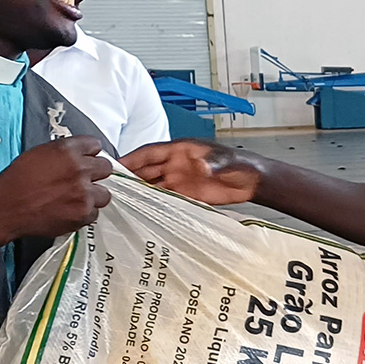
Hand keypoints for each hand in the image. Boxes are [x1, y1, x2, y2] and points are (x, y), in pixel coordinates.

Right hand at [0, 136, 113, 251]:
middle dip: (96, 174)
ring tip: (77, 198)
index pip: (95, 145)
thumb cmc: (17, 181)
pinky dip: (84, 213)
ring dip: (93, 196)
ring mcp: (84, 193)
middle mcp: (79, 169)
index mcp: (68, 150)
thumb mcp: (39, 154)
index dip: (90, 154)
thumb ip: (64, 153)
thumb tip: (78, 155)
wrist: (6, 207)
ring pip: (104, 194)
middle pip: (105, 168)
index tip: (88, 159)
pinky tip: (69, 210)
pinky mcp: (82, 214)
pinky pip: (94, 213)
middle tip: (84, 180)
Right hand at [120, 140, 261, 205]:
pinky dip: (153, 204)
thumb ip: (215, 163)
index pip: (150, 153)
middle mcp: (175, 164)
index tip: (116, 166)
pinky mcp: (185, 195)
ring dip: (138, 192)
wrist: (253, 182)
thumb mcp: (229, 161)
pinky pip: (164, 198)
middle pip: (146, 169)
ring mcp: (179, 180)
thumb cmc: (241, 165)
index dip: (132, 158)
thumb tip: (202, 166)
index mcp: (181, 150)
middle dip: (129, 177)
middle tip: (111, 189)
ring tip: (120, 204)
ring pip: (152, 185)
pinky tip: (141, 213)